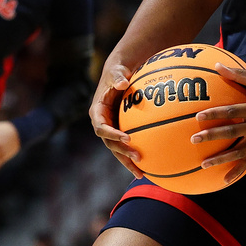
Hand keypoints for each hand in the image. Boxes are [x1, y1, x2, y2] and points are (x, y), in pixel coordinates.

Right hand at [89, 62, 142, 178]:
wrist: (119, 76)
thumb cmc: (118, 72)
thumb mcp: (116, 72)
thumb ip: (117, 77)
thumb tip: (123, 82)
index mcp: (97, 112)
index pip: (101, 127)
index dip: (112, 134)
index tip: (127, 138)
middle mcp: (103, 124)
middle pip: (110, 143)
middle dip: (122, 152)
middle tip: (138, 157)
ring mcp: (111, 129)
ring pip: (118, 150)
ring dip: (128, 161)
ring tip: (141, 173)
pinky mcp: (120, 132)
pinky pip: (127, 146)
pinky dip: (134, 156)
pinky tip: (148, 167)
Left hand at [192, 64, 245, 184]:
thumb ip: (238, 75)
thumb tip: (216, 66)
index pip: (234, 111)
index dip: (216, 114)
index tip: (199, 116)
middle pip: (233, 132)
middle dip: (213, 136)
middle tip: (194, 139)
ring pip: (240, 151)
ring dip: (221, 158)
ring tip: (203, 164)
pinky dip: (237, 171)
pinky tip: (224, 180)